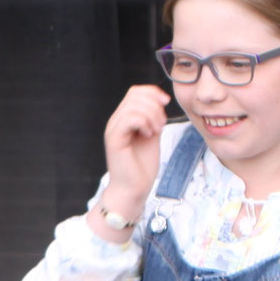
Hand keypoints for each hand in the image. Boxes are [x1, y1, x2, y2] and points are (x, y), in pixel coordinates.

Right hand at [95, 85, 172, 232]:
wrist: (134, 189)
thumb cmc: (142, 166)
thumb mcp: (152, 134)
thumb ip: (152, 117)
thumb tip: (159, 101)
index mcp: (123, 119)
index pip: (135, 91)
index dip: (153, 92)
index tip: (166, 104)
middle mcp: (115, 122)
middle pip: (135, 95)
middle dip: (155, 105)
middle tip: (161, 124)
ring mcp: (113, 130)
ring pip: (133, 105)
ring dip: (152, 115)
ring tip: (157, 131)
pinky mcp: (114, 140)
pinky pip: (130, 118)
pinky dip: (144, 123)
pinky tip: (149, 135)